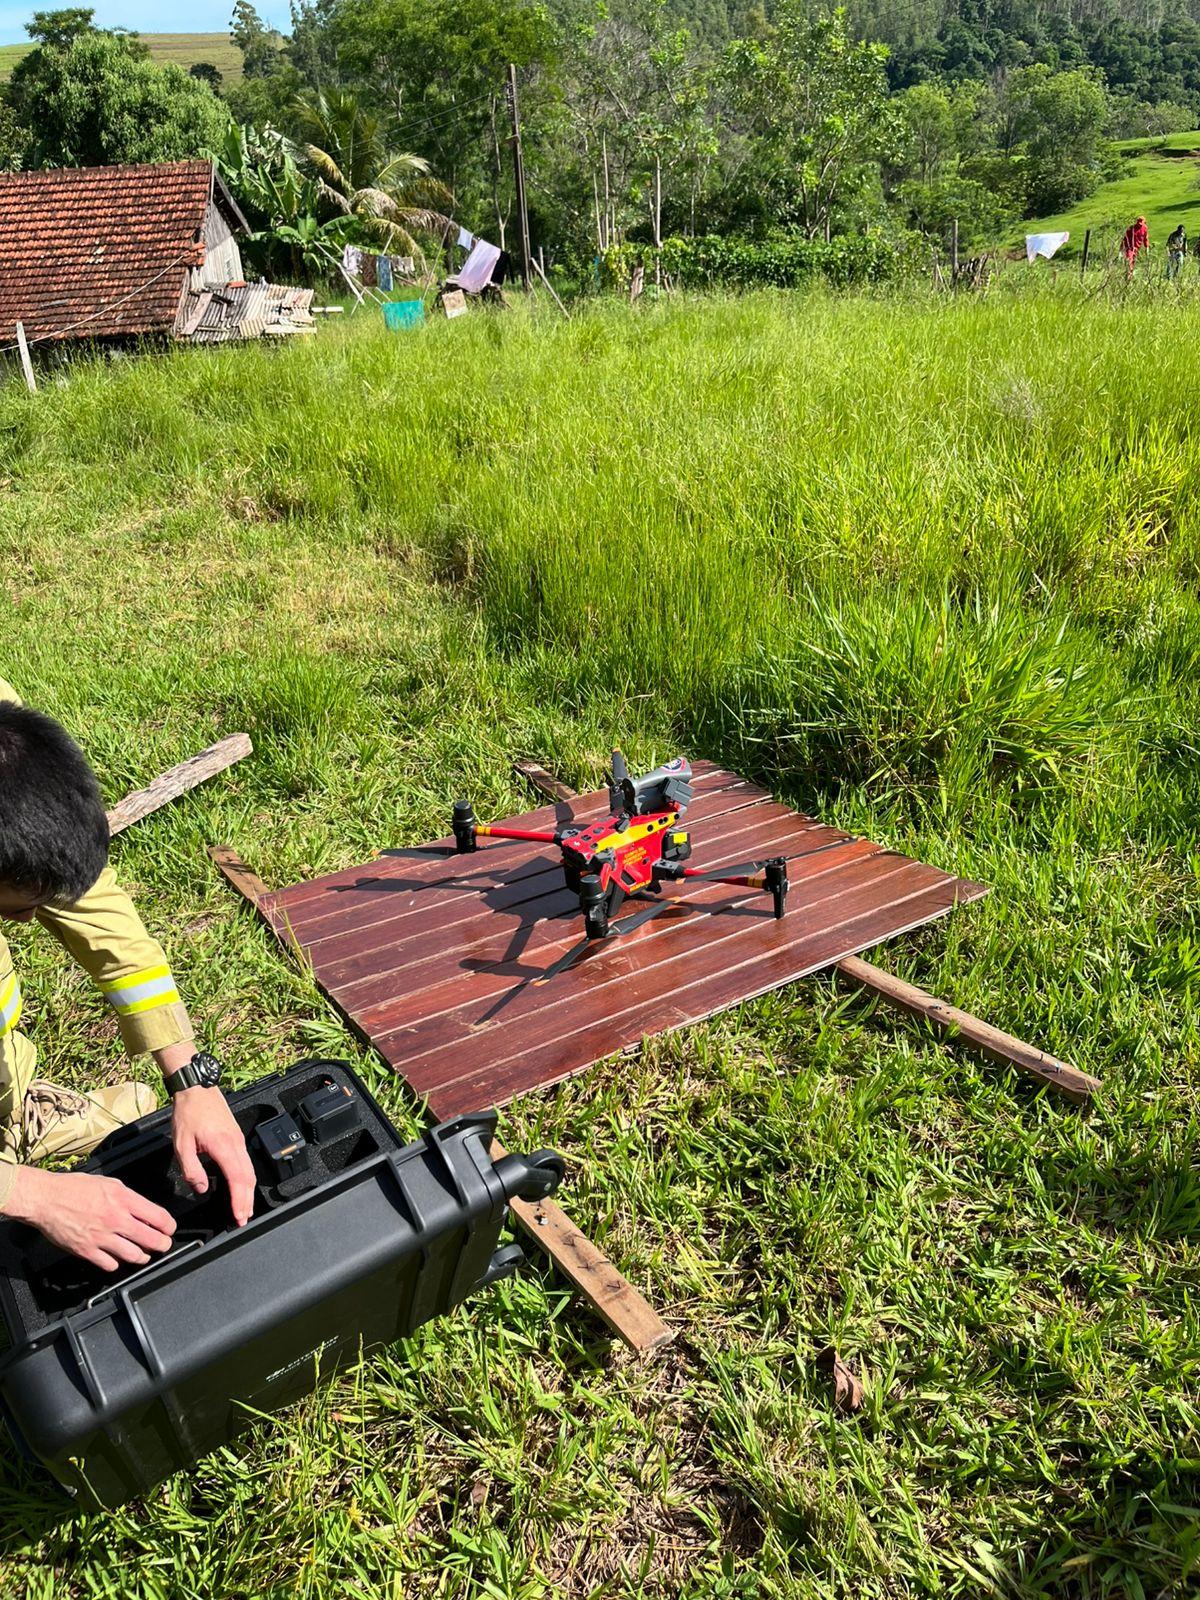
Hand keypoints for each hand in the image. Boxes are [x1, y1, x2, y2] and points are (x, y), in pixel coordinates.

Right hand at [5, 1167, 175, 1271]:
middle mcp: (116, 1219)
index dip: (169, 1226)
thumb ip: (128, 1197)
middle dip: (162, 1245)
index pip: (159, 1217)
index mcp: (123, 1199)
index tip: (169, 1229)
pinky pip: (110, 1264)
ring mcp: (102, 1237)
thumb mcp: (109, 1183)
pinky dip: (116, 1263)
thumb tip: (143, 1209)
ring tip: (143, 1255)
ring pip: (134, 1256)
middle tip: (163, 1245)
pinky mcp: (87, 1251)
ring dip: (142, 1257)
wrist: (45, 1199)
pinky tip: (116, 1258)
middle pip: (151, 1239)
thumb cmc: (73, 1188)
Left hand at [172, 1087, 255, 1226]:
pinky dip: (246, 1179)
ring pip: (250, 1170)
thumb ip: (191, 1169)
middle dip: (247, 1201)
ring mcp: (238, 1140)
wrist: (196, 1088)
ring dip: (248, 1191)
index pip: (237, 1179)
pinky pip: (246, 1162)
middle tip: (243, 1219)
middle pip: (248, 1178)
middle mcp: (236, 1144)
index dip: (240, 1200)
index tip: (239, 1216)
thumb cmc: (189, 1112)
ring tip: (244, 1208)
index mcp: (223, 1146)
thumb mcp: (182, 1144)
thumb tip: (201, 1188)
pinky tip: (241, 1186)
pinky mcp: (236, 1137)